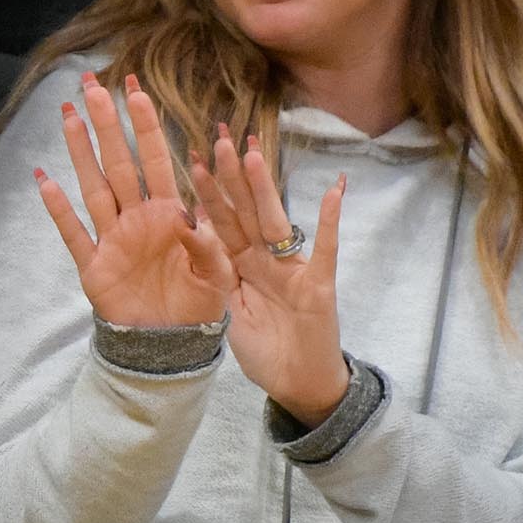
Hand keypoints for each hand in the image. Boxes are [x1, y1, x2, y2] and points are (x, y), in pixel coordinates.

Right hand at [36, 73, 232, 328]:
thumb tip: (190, 218)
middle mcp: (137, 218)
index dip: (146, 125)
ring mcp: (112, 239)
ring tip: (67, 116)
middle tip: (92, 86)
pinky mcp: (94, 266)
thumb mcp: (216, 276)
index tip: (136, 90)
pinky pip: (73, 233)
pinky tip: (44, 181)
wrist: (170, 346)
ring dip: (80, 152)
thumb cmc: (198, 307)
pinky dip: (58, 210)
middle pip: (119, 162)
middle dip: (107, 124)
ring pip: (93, 186)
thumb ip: (207, 247)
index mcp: (170, 214)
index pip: (156, 159)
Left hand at [192, 125, 349, 422]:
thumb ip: (213, 272)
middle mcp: (264, 259)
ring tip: (254, 153)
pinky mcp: (318, 284)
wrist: (297, 385)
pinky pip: (325, 248)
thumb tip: (187, 230)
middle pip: (245, 211)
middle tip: (219, 137)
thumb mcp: (225, 311)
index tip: (192, 157)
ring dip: (264, 188)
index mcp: (238, 266)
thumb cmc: (262, 348)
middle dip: (231, 177)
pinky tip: (335, 187)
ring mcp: (292, 268)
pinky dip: (329, 220)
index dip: (206, 192)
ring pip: (275, 221)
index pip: (219, 221)